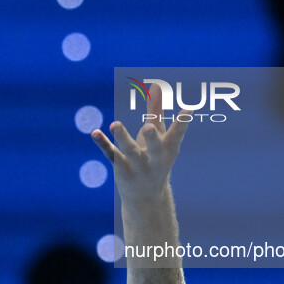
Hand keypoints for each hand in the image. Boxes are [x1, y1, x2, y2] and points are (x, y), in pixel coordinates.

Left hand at [91, 84, 190, 205]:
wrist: (146, 197)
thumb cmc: (155, 159)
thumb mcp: (159, 138)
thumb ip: (156, 112)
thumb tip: (156, 86)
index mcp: (168, 149)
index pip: (177, 135)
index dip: (183, 123)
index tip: (188, 110)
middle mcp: (154, 158)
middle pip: (154, 146)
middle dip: (152, 137)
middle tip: (148, 127)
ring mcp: (137, 165)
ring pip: (129, 150)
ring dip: (123, 138)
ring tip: (115, 124)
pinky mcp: (121, 169)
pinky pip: (112, 155)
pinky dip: (103, 144)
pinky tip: (95, 133)